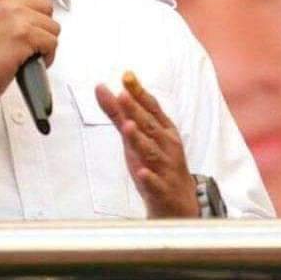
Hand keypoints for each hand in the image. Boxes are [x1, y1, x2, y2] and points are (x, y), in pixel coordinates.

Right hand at [0, 0, 59, 114]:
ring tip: (27, 52)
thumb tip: (31, 3)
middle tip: (26, 39)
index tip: (31, 11)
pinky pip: (52, 42)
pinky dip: (46, 55)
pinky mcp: (24, 34)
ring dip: (44, 42)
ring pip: (52, 25)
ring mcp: (14, 15)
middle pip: (45, 3)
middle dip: (41, 24)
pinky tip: (30, 61)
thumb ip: (3, 3)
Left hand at [95, 72, 198, 217]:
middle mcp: (166, 146)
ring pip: (152, 153)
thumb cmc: (157, 162)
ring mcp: (165, 169)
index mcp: (163, 130)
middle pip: (150, 126)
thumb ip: (118, 112)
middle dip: (136, 110)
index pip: (151, 108)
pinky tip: (142, 172)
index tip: (126, 75)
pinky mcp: (162, 191)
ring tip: (128, 126)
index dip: (139, 92)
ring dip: (140, 139)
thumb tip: (100, 87)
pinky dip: (149, 178)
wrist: (180, 204)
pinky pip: (155, 185)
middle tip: (123, 94)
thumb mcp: (136, 136)